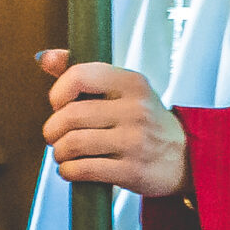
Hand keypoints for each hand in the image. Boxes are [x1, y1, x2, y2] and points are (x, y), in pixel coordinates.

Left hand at [36, 47, 189, 199]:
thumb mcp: (123, 89)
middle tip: (53, 135)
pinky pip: (85, 170)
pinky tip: (71, 169)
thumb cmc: (144, 119)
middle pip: (71, 115)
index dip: (58, 92)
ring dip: (59, 152)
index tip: (58, 104)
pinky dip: (68, 171)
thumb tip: (45, 57)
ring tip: (62, 153)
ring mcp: (135, 141)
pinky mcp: (133, 171)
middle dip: (52, 129)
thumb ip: (83, 72)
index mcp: (131, 82)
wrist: (184, 156)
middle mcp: (135, 109)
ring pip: (74, 143)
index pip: (80, 76)